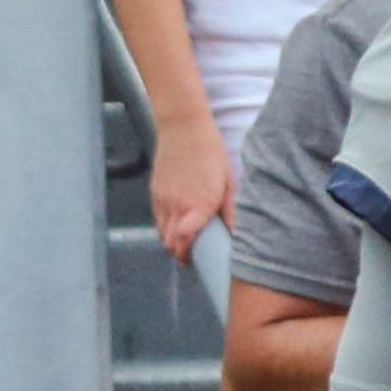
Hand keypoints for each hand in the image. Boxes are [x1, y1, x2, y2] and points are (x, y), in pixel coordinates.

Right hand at [149, 113, 229, 262]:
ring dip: (171, 241)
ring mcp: (162, 199)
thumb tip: (235, 234)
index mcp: (198, 205)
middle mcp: (176, 206)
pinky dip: (165, 226)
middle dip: (178, 253)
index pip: (184, 242)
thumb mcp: (229, 182)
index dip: (186, 256)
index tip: (195, 262)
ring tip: (185, 241)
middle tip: (192, 256)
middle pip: (169, 242)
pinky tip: (177, 222)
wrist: (183, 127)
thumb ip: (230, 211)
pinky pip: (156, 217)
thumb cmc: (211, 152)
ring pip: (161, 232)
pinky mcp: (154, 192)